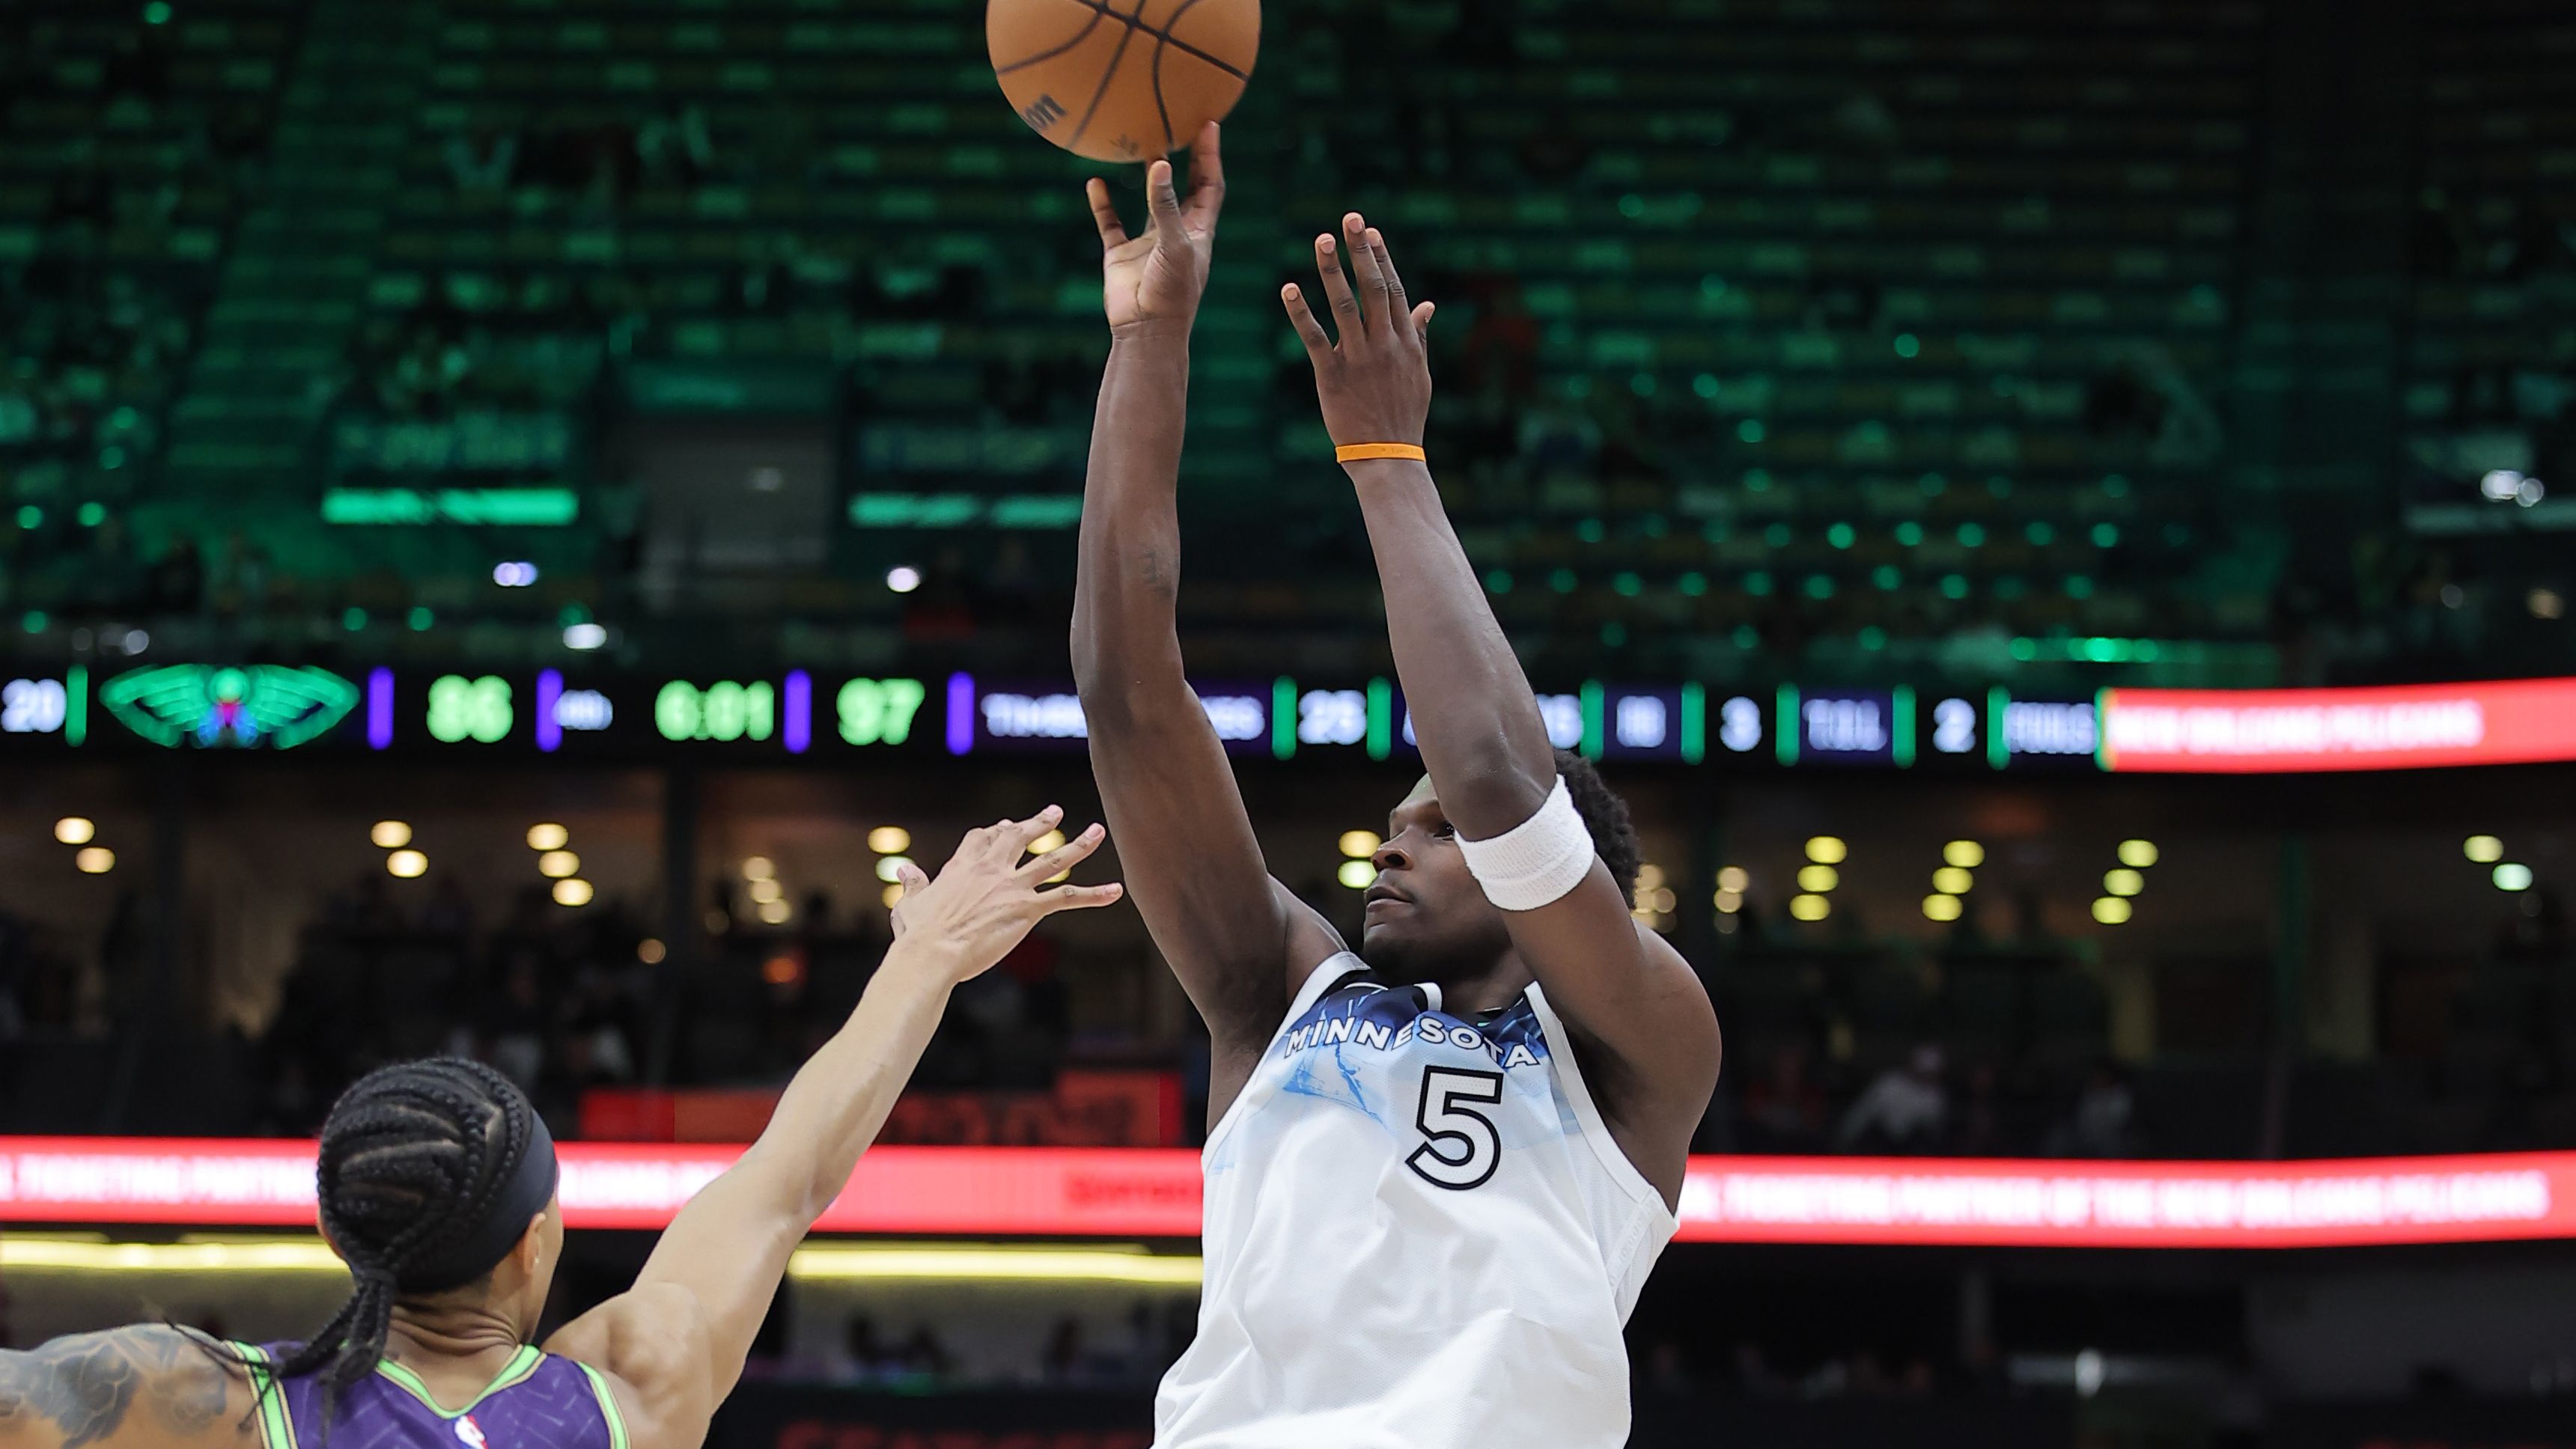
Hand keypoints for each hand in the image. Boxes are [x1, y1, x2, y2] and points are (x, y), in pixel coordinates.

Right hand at [889, 806, 1122, 980]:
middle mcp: (991, 869)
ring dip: (1079, 845)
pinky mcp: (1027, 908)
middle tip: (1055, 811)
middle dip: (1039, 822)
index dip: (996, 830)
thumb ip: (912, 883)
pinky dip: (1093, 894)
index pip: (983, 838)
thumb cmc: (917, 934)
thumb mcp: (910, 903)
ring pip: (1053, 859)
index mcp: (962, 865)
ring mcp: (1012, 886)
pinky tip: (1115, 891)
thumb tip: (903, 869)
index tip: (1004, 824)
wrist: (932, 952)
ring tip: (1097, 831)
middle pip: (1020, 837)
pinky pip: (1067, 897)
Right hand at [1089, 123, 1224, 337]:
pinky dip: (1103, 203)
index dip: (1210, 156)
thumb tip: (1161, 163)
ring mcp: (1147, 243)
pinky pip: (1110, 223)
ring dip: (1145, 174)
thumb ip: (1164, 205)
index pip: (1209, 184)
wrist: (1146, 332)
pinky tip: (1095, 182)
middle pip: (1182, 186)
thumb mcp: (1174, 245)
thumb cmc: (1172, 293)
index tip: (1208, 125)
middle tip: (1178, 123)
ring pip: (1147, 201)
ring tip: (1140, 141)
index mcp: (1198, 231)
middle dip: (1184, 157)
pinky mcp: (1121, 255)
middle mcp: (1175, 232)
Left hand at [1282, 212, 1436, 451]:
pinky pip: (1315, 338)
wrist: (1388, 455)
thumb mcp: (1420, 373)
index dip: (1382, 259)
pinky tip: (1288, 289)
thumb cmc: (1404, 414)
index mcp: (1405, 342)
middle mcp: (1384, 344)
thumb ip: (1419, 335)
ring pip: (1345, 306)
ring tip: (1321, 239)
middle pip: (1372, 288)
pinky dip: (1301, 313)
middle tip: (1350, 218)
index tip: (1371, 232)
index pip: (1393, 290)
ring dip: (1332, 270)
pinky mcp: (1332, 376)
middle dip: (1361, 251)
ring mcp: (1359, 359)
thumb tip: (1427, 304)